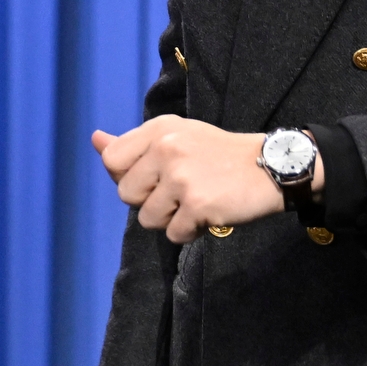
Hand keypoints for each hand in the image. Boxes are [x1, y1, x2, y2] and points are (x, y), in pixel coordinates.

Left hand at [90, 117, 282, 242]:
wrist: (271, 166)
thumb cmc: (219, 154)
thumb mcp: (177, 136)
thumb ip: (133, 143)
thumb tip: (95, 139)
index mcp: (158, 130)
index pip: (112, 161)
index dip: (126, 177)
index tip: (152, 178)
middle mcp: (166, 149)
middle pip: (126, 195)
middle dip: (149, 201)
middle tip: (179, 193)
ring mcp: (181, 178)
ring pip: (147, 219)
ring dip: (170, 220)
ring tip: (194, 204)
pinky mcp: (197, 205)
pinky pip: (173, 235)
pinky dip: (188, 232)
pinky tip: (207, 216)